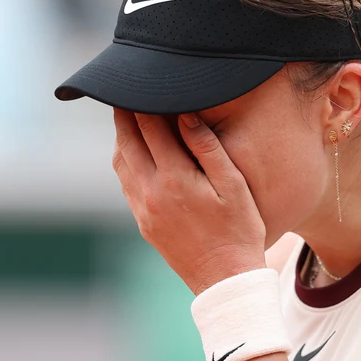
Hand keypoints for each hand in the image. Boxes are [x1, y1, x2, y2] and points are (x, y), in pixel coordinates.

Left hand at [112, 109, 265, 294]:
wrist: (226, 279)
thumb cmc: (240, 229)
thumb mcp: (233, 185)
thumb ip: (207, 147)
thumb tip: (186, 114)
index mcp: (174, 178)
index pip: (149, 127)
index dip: (143, 102)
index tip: (142, 82)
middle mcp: (151, 192)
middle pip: (127, 142)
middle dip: (124, 115)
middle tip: (124, 92)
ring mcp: (144, 210)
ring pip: (121, 164)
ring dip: (122, 138)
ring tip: (128, 118)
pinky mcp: (144, 224)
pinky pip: (126, 185)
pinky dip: (126, 162)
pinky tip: (136, 154)